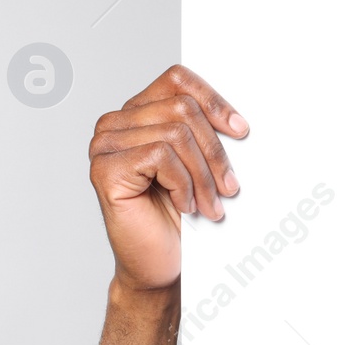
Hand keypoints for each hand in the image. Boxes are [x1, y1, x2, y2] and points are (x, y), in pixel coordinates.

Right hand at [88, 65, 246, 291]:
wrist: (159, 265)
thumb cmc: (178, 218)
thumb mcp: (199, 166)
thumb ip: (204, 133)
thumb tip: (239, 119)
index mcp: (138, 114)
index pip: (177, 80)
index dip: (214, 100)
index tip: (240, 130)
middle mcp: (116, 124)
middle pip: (182, 108)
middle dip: (215, 151)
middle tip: (230, 186)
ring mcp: (105, 145)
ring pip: (175, 133)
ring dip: (204, 174)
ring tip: (211, 204)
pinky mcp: (105, 169)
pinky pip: (160, 156)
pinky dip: (183, 184)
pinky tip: (185, 206)